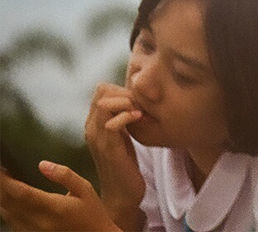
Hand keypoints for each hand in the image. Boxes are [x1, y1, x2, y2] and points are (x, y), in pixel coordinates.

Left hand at [0, 160, 120, 230]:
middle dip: (1, 186)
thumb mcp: (86, 189)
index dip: (6, 180)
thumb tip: (43, 164)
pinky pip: (10, 221)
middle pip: (8, 203)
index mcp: (54, 207)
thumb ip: (65, 175)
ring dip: (1, 197)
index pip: (22, 193)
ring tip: (3, 182)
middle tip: (0, 171)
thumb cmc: (92, 213)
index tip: (1, 168)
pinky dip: (5, 208)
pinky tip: (7, 198)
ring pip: (5, 213)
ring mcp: (32, 231)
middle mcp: (39, 221)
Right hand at [84, 83, 145, 225]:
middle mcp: (91, 128)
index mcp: (93, 123)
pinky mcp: (108, 149)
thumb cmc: (125, 162)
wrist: (122, 193)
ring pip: (105, 104)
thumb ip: (120, 116)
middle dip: (125, 92)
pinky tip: (141, 118)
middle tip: (142, 103)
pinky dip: (128, 115)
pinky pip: (112, 123)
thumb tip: (132, 94)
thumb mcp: (122, 134)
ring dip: (128, 102)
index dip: (121, 89)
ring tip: (142, 111)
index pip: (101, 90)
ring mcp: (97, 139)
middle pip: (101, 92)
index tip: (139, 99)